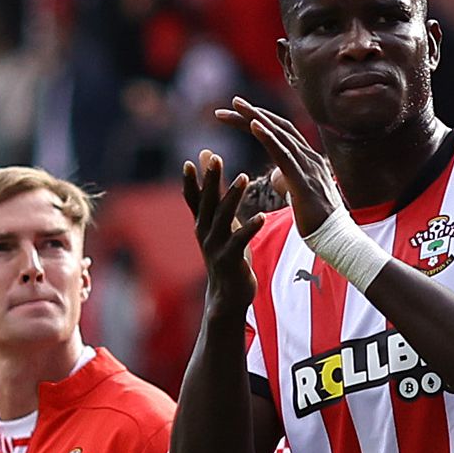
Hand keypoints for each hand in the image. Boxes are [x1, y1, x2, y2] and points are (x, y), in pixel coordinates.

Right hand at [181, 148, 273, 307]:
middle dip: (210, 179)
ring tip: (243, 176)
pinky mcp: (230, 259)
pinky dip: (250, 227)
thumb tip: (213, 188)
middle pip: (206, 201)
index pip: (193, 198)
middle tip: (214, 157)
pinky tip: (262, 215)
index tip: (193, 158)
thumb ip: (215, 206)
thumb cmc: (228, 257)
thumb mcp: (219, 230)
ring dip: (232, 195)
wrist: (228, 295)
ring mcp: (216, 246)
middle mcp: (205, 233)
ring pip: (222, 216)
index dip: (192, 179)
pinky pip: (241, 240)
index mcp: (203, 225)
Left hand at [216, 97, 348, 234]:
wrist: (337, 240)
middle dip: (255, 113)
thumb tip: (274, 174)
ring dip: (256, 118)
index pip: (284, 133)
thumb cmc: (318, 221)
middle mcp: (311, 159)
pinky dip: (267, 136)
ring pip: (279, 136)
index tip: (241, 112)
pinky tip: (253, 125)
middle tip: (233, 102)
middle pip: (280, 128)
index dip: (263, 120)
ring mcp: (308, 168)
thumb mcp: (299, 194)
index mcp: (310, 161)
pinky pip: (283, 154)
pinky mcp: (303, 180)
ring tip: (236, 106)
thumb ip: (287, 180)